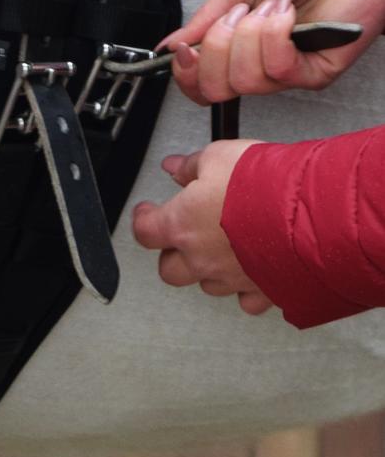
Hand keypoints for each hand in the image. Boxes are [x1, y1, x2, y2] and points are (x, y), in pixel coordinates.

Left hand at [133, 141, 273, 315]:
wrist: (313, 215)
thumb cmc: (264, 186)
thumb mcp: (219, 157)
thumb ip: (192, 166)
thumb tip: (176, 168)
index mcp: (182, 225)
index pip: (145, 231)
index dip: (144, 220)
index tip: (147, 212)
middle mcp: (202, 259)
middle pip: (171, 270)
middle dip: (174, 254)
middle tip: (184, 235)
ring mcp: (232, 280)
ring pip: (208, 285)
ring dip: (210, 269)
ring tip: (224, 247)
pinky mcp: (263, 293)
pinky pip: (247, 299)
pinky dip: (248, 287)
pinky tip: (254, 269)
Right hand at [164, 0, 384, 104]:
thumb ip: (204, 17)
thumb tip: (170, 44)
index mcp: (238, 43)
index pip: (201, 82)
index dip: (186, 72)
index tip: (183, 49)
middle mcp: (260, 61)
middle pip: (215, 88)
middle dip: (216, 48)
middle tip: (235, 16)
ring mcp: (287, 70)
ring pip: (244, 80)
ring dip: (251, 34)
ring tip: (272, 6)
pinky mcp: (315, 72)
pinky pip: (279, 69)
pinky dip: (276, 35)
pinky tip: (288, 14)